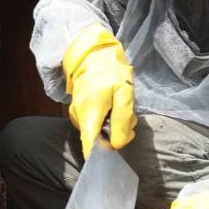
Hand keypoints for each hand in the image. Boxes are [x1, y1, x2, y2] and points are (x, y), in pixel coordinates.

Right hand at [61, 25, 134, 157]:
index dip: (103, 154)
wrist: (93, 54)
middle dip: (118, 134)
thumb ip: (122, 120)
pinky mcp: (80, 111)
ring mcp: (77, 114)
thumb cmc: (110, 72)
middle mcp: (79, 117)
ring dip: (115, 125)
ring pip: (99, 131)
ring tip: (122, 107)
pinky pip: (96, 123)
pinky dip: (108, 119)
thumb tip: (118, 144)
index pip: (90, 147)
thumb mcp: (124, 93)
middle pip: (98, 140)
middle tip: (131, 118)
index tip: (117, 147)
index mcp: (89, 114)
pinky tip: (114, 106)